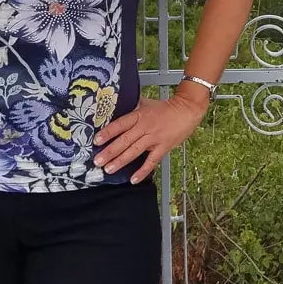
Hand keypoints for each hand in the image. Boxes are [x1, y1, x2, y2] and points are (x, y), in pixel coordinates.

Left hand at [94, 91, 208, 183]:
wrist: (186, 110)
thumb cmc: (165, 107)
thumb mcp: (146, 104)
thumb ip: (132, 109)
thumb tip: (116, 110)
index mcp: (139, 115)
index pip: (120, 124)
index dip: (108, 132)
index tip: (96, 140)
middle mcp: (145, 127)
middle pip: (124, 140)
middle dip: (110, 151)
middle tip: (97, 161)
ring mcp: (154, 138)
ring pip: (134, 151)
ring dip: (121, 161)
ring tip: (109, 169)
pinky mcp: (163, 147)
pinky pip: (151, 161)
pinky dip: (142, 171)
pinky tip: (133, 179)